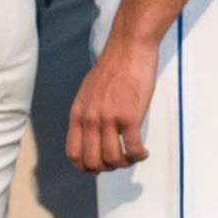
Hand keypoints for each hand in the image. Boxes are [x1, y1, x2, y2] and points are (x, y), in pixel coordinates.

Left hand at [67, 23, 159, 172]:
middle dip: (107, 168)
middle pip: (92, 161)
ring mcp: (109, 119)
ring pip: (113, 159)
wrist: (129, 48)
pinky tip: (143, 152)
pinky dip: (139, 156)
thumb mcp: (89, 92)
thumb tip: (92, 133)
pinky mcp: (129, 117)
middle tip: (119, 163)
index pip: (73, 153)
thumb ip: (88, 113)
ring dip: (125, 164)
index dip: (85, 167)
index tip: (97, 169)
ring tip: (133, 157)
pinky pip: (132, 149)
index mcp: (78, 114)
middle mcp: (90, 119)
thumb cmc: (113, 67)